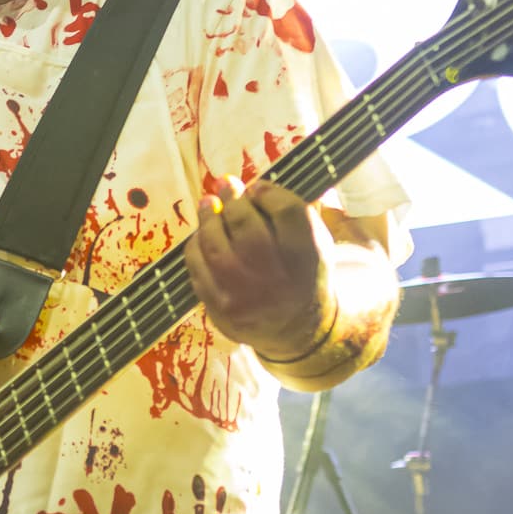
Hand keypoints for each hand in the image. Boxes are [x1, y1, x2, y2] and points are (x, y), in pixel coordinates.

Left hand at [185, 175, 337, 361]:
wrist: (296, 329)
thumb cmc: (301, 274)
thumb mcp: (315, 243)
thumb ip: (294, 211)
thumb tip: (255, 183)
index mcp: (308, 255)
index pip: (287, 210)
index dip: (267, 192)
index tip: (256, 187)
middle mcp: (278, 275)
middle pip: (246, 223)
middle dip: (232, 198)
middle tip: (225, 185)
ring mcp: (245, 294)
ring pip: (215, 243)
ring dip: (208, 217)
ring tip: (208, 203)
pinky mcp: (221, 308)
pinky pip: (198, 266)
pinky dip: (196, 244)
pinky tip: (202, 234)